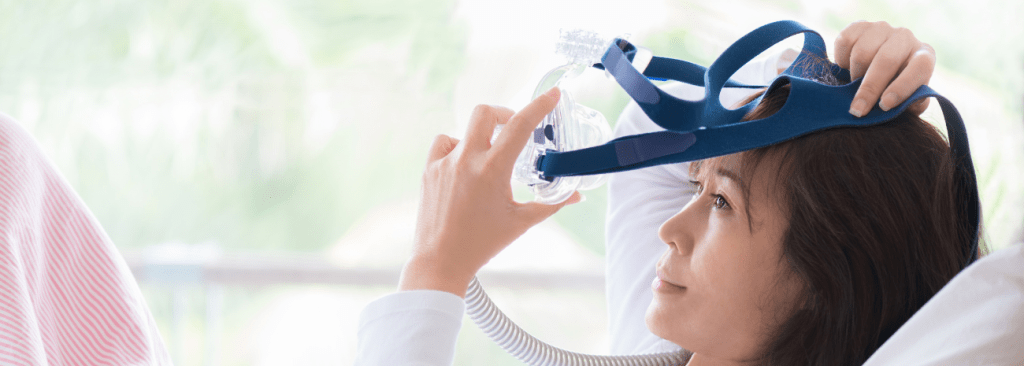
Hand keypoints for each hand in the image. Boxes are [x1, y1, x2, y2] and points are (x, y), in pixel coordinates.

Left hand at [398, 87, 581, 296]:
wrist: (440, 261)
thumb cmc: (482, 244)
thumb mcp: (521, 222)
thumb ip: (550, 204)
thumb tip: (575, 196)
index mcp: (492, 170)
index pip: (520, 126)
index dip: (539, 106)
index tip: (553, 94)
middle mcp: (466, 161)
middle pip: (485, 112)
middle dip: (503, 113)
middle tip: (513, 126)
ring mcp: (444, 164)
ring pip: (463, 130)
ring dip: (479, 136)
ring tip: (487, 158)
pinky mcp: (429, 171)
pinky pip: (443, 144)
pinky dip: (456, 147)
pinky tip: (463, 165)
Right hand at [833, 21, 935, 116]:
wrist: (873, 70)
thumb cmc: (893, 90)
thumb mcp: (907, 102)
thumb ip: (910, 105)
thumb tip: (904, 106)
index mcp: (923, 55)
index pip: (920, 66)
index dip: (903, 86)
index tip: (884, 105)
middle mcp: (905, 37)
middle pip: (886, 60)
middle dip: (870, 88)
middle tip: (858, 110)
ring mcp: (881, 29)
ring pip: (862, 52)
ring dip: (855, 74)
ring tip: (855, 84)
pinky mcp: (859, 26)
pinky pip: (845, 42)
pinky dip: (841, 60)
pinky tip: (847, 68)